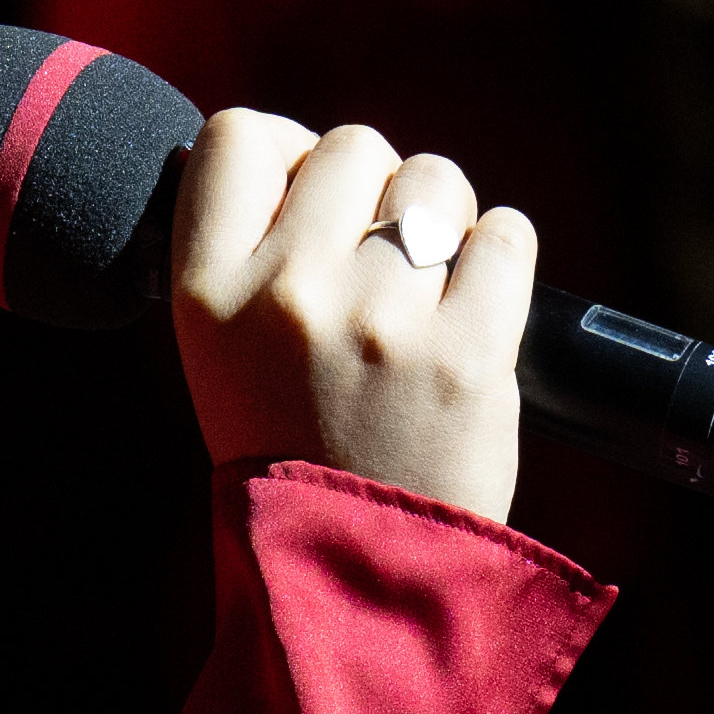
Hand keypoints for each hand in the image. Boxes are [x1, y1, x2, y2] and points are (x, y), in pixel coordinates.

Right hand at [167, 108, 537, 529]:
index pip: (239, 134)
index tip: (311, 198)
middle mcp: (288, 294)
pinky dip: (501, 259)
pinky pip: (506, 236)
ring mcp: (380, 321)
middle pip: (354, 146)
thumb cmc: (293, 453)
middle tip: (381, 264)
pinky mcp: (467, 353)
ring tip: (428, 292)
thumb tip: (313, 154)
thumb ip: (252, 252)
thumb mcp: (221, 352)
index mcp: (207, 293)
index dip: (287, 150)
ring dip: (445, 221)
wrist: (353, 579)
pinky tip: (476, 305)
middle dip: (378, 191)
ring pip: (436, 181)